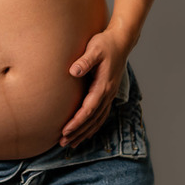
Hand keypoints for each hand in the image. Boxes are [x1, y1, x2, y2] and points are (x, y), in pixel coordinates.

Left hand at [61, 27, 129, 148]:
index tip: (64, 131)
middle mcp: (108, 93)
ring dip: (85, 133)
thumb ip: (85, 60)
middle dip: (78, 132)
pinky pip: (101, 115)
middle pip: (92, 119)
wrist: (121, 41)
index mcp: (103, 85)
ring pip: (97, 120)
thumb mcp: (94, 48)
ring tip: (72, 144)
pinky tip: (86, 133)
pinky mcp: (108, 93)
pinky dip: (93, 126)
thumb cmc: (105, 43)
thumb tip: (73, 71)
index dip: (77, 122)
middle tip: (62, 143)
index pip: (88, 109)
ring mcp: (109, 94)